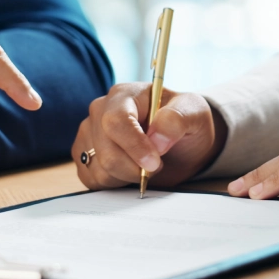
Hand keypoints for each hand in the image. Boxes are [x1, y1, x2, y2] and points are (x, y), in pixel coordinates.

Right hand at [72, 83, 226, 189]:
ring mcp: (89, 134)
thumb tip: (157, 140)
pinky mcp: (84, 155)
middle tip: (157, 165)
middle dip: (135, 167)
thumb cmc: (184, 121)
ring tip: (144, 165)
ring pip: (99, 169)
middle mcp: (100, 111)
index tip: (154, 162)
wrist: (180, 141)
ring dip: (128, 176)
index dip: (134, 146)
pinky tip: (130, 171)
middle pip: (106, 150)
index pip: (116, 120)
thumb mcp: (194, 113)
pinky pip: (93, 179)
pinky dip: (115, 183)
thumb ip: (178, 120)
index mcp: (124, 95)